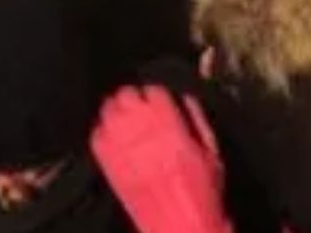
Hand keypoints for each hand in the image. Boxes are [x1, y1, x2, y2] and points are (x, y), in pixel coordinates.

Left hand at [89, 86, 233, 232]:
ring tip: (124, 111)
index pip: (155, 92)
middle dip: (133, 95)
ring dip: (116, 109)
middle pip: (127, 97)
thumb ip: (197, 121)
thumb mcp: (212, 152)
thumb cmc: (202, 192)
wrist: (179, 227)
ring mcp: (123, 152)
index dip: (157, 91)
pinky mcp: (109, 167)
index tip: (160, 96)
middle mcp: (144, 137)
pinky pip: (97, 138)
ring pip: (108, 113)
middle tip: (140, 100)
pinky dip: (103, 130)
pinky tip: (111, 132)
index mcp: (173, 130)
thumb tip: (185, 98)